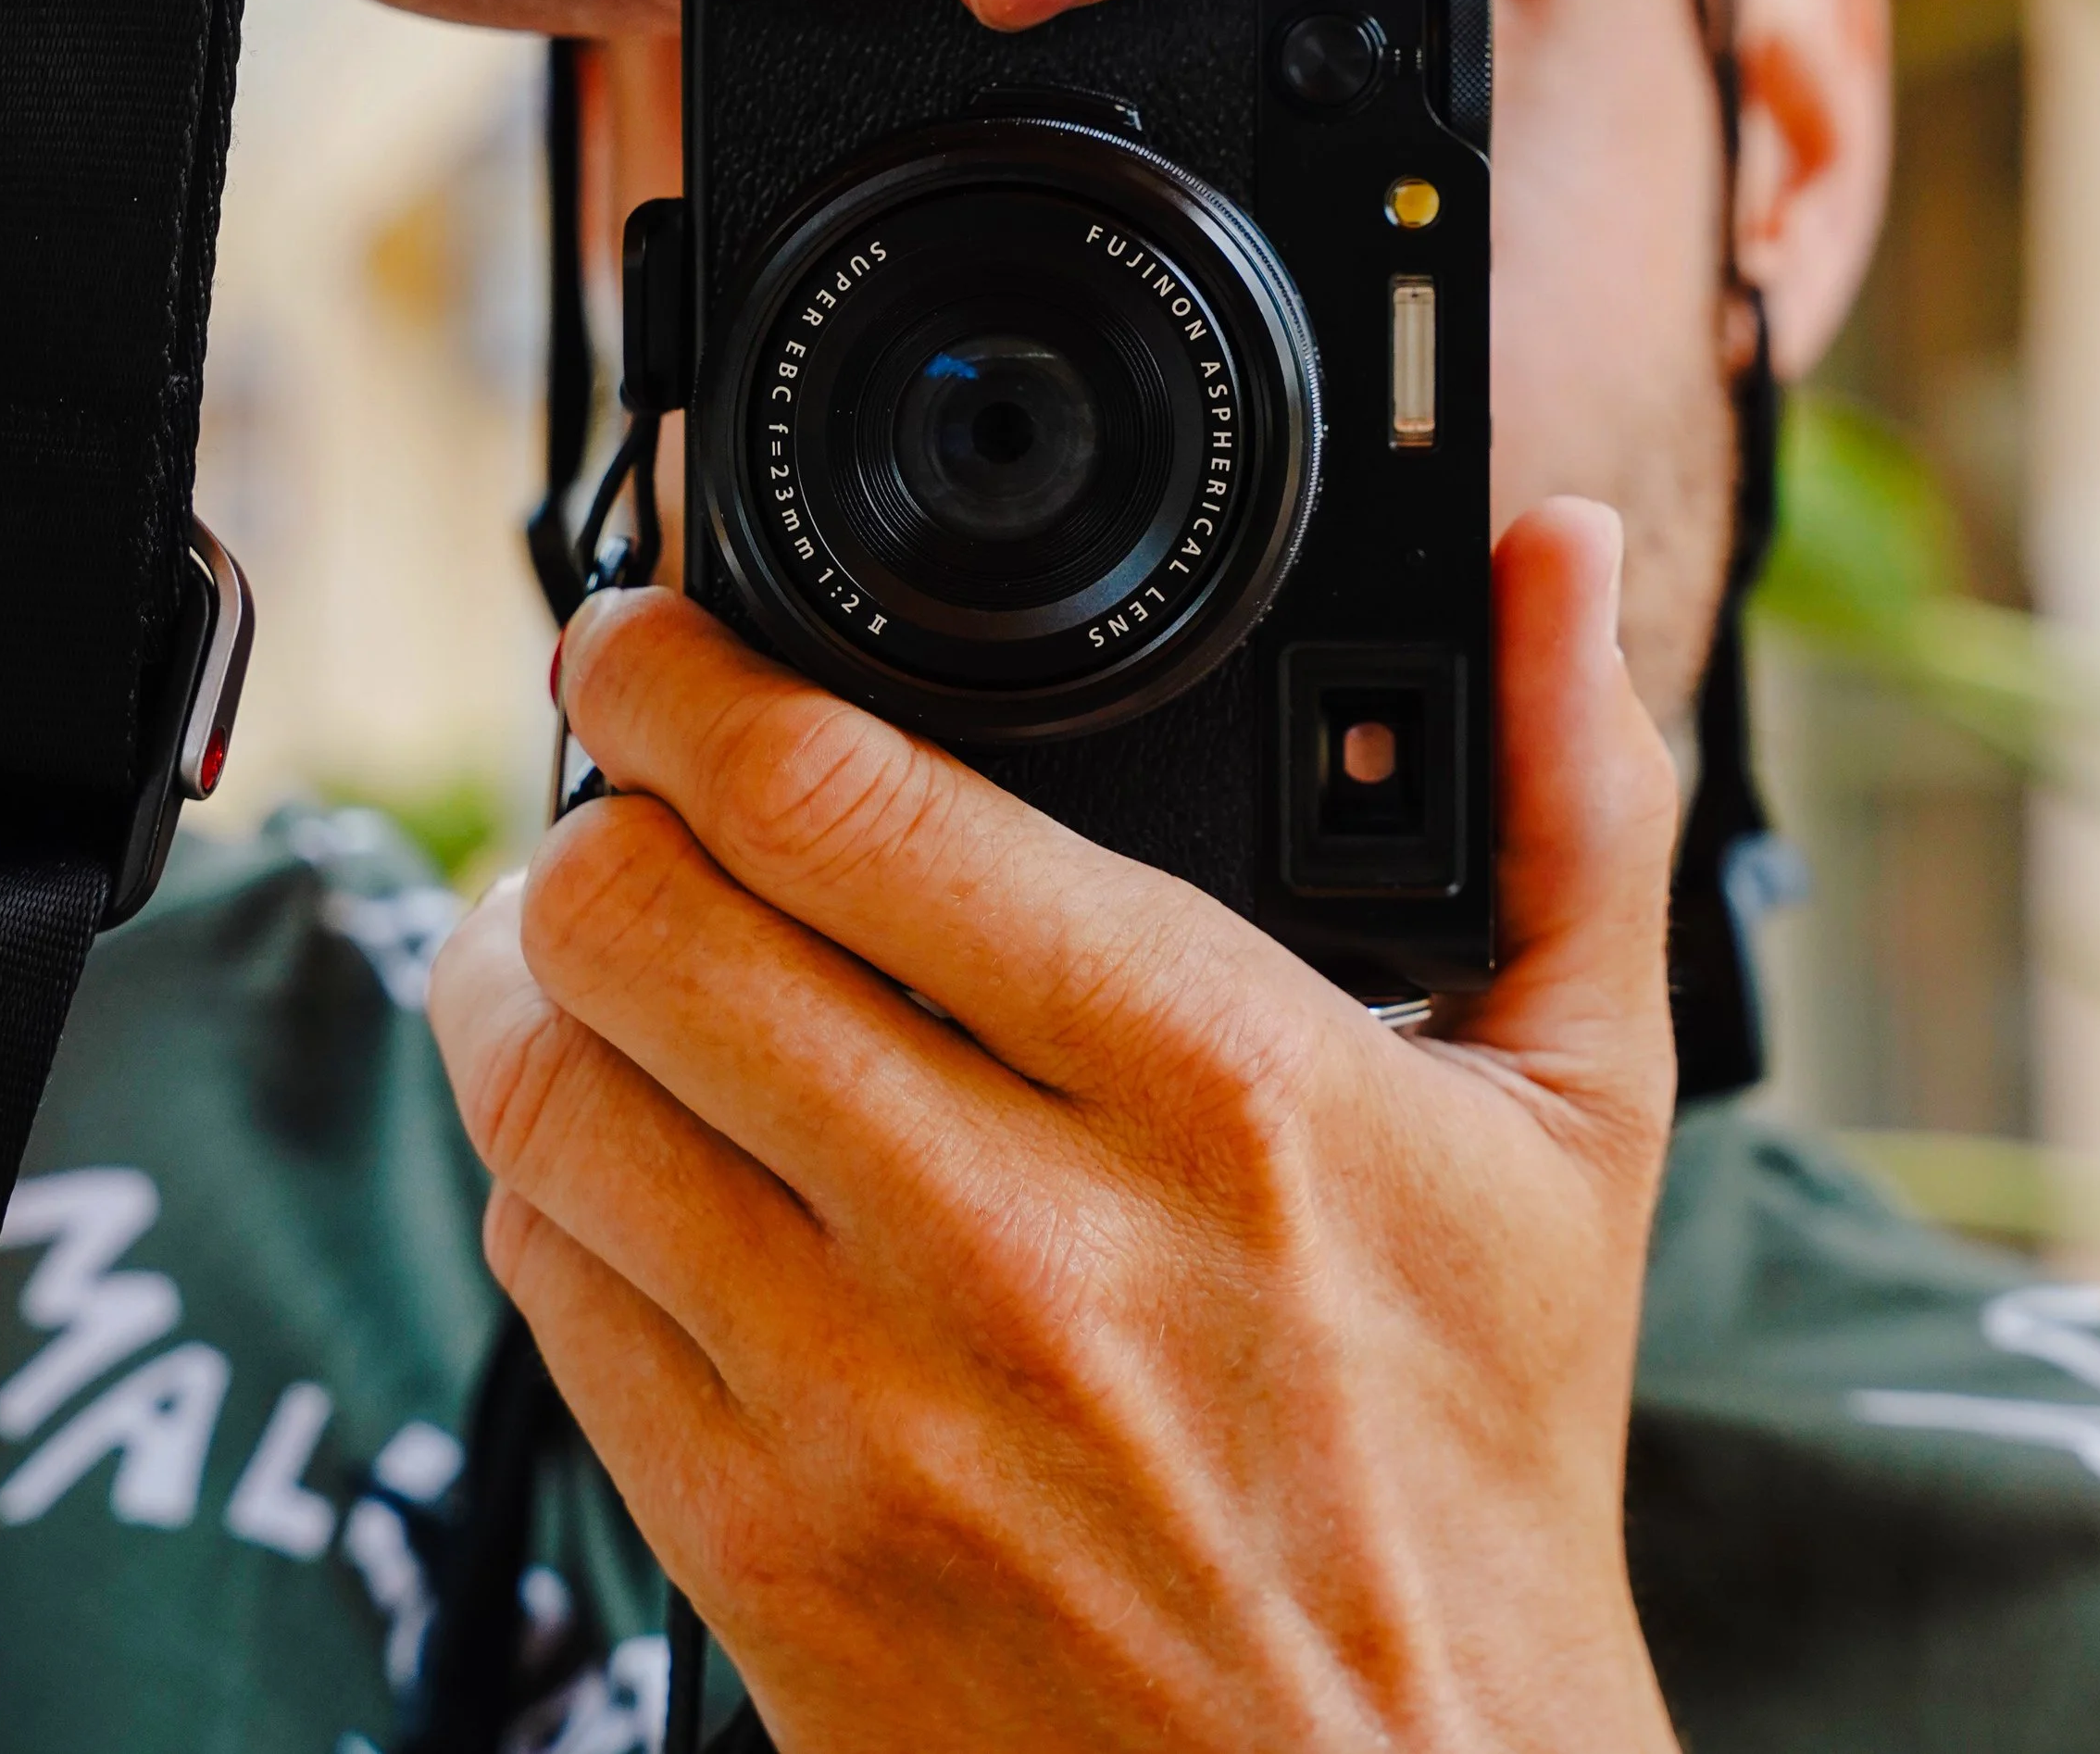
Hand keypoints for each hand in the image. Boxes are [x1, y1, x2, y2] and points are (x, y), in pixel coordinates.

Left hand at [429, 503, 1681, 1753]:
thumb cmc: (1479, 1468)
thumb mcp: (1577, 1115)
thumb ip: (1566, 797)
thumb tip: (1564, 547)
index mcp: (1212, 1081)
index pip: (839, 800)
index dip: (681, 670)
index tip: (645, 627)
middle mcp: (1011, 1236)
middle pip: (637, 921)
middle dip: (589, 805)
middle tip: (613, 775)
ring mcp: (857, 1407)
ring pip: (548, 1091)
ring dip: (522, 978)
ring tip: (572, 932)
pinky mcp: (754, 1552)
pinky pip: (546, 1288)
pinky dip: (543, 1165)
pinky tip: (611, 1128)